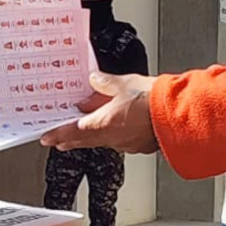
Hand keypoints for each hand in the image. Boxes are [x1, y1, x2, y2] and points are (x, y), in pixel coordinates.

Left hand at [42, 72, 159, 153]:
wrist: (178, 114)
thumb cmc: (155, 101)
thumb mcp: (125, 83)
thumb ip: (106, 83)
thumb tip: (95, 80)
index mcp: (103, 123)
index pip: (72, 130)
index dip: (57, 134)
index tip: (47, 137)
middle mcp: (112, 137)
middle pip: (84, 141)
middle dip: (70, 140)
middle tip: (58, 142)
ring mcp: (126, 144)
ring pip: (102, 142)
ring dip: (90, 139)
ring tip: (83, 137)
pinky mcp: (140, 145)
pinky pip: (120, 142)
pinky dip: (112, 137)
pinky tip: (115, 132)